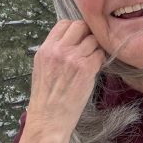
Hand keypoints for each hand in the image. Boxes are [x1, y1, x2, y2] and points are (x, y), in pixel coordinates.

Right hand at [25, 20, 105, 134]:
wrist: (49, 119)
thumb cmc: (46, 97)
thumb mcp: (42, 67)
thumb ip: (55, 50)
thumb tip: (73, 38)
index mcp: (46, 49)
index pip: (64, 23)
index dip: (74, 29)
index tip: (77, 39)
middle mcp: (59, 50)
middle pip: (80, 26)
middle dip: (86, 35)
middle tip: (87, 48)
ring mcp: (73, 58)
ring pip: (93, 40)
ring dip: (95, 49)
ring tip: (90, 61)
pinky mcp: (86, 68)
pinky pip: (100, 55)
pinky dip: (100, 60)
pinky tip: (94, 69)